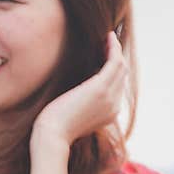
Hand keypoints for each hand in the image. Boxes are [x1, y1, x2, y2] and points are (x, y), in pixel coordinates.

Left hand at [30, 32, 127, 156]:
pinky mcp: (101, 88)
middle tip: (106, 41)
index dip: (112, 70)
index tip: (103, 55)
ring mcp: (110, 97)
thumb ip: (82, 105)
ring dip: (116, 49)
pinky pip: (115, 61)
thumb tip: (77, 94)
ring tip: (107, 37)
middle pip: (122, 75)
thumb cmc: (54, 127)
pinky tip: (107, 37)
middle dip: (116, 57)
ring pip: (121, 67)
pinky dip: (113, 47)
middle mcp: (114, 106)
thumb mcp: (73, 115)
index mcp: (109, 114)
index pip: (117, 87)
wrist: (51, 136)